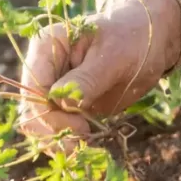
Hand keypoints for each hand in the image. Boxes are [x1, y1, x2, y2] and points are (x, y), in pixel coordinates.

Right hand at [19, 0, 180, 139]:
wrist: (148, 43)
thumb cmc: (132, 39)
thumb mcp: (115, 56)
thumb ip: (88, 79)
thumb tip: (64, 103)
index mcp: (47, 47)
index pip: (33, 89)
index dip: (50, 113)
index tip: (80, 126)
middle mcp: (44, 70)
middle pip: (32, 112)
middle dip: (54, 131)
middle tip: (84, 139)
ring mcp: (53, 91)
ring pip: (39, 127)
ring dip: (59, 140)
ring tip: (87, 142)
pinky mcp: (66, 108)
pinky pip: (57, 131)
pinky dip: (68, 141)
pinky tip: (88, 141)